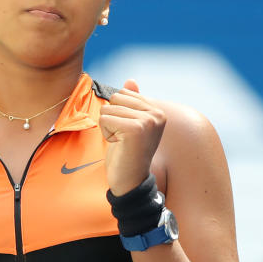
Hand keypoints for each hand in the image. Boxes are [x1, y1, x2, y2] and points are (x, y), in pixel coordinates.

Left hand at [98, 79, 165, 195]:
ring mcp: (147, 121)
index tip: (128, 132)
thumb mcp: (130, 123)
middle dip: (112, 118)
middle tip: (123, 137)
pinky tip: (118, 145)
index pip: (124, 93)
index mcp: (157, 111)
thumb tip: (130, 81)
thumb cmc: (127, 153)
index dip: (118, 112)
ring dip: (109, 127)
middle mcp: (156, 114)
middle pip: (115, 98)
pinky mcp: (135, 129)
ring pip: (108, 109)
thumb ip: (132, 102)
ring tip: (122, 142)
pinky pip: (105, 119)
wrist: (130, 181)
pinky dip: (106, 134)